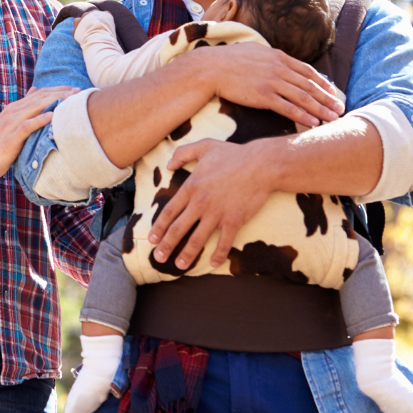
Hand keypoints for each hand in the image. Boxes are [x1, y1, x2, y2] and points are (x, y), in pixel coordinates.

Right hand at [0, 87, 78, 189]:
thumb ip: (23, 110)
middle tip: (80, 91)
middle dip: (61, 92)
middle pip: (40, 97)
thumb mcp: (9, 125)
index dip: (58, 90)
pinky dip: (40, 120)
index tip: (76, 90)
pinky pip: (27, 126)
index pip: (39, 94)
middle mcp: (13, 112)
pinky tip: (53, 116)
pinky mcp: (9, 139)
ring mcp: (10, 124)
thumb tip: (35, 91)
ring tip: (72, 99)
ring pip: (35, 107)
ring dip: (55, 101)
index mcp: (14, 109)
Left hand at [148, 138, 270, 269]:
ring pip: (197, 239)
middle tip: (158, 257)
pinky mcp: (234, 220)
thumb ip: (183, 154)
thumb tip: (168, 164)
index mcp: (191, 187)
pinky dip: (218, 254)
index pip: (169, 211)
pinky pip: (224, 241)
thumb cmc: (233, 154)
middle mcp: (201, 202)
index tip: (151, 238)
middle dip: (166, 245)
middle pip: (178, 228)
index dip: (159, 227)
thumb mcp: (204, 146)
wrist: (261, 164)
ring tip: (179, 266)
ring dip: (187, 254)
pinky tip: (212, 263)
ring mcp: (217, 213)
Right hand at [199, 43, 343, 128]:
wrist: (211, 68)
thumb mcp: (254, 50)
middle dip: (327, 98)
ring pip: (303, 97)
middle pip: (310, 85)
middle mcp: (279, 68)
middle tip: (340, 108)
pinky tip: (313, 123)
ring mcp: (272, 82)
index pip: (307, 71)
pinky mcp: (263, 96)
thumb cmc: (228, 60)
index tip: (333, 92)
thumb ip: (269, 56)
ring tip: (333, 118)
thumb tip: (277, 59)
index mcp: (278, 57)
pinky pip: (288, 107)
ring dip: (320, 109)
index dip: (323, 83)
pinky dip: (302, 115)